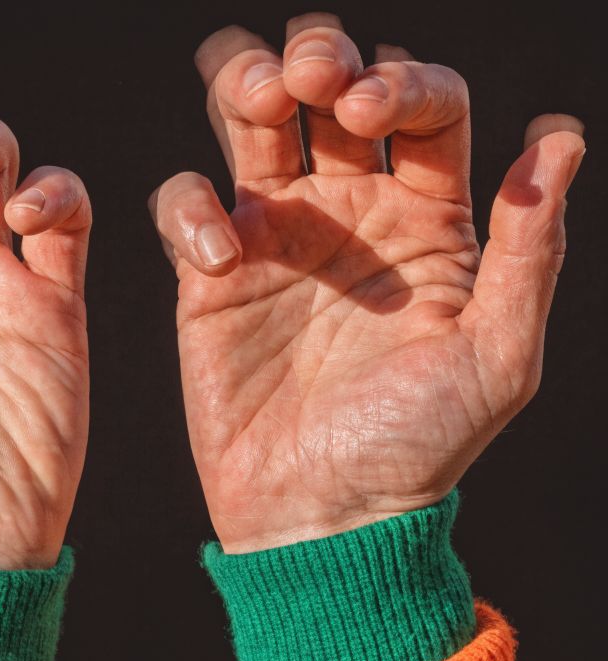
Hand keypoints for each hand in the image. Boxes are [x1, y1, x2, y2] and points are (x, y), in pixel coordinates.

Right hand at [150, 14, 584, 552]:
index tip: (368, 108)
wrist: (322, 516)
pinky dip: (191, 210)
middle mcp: (351, 211)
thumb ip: (529, 252)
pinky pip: (186, 204)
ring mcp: (276, 236)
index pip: (424, 109)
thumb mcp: (498, 358)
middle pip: (330, 90)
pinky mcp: (209, 275)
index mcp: (430, 220)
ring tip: (255, 94)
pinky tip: (219, 258)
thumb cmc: (417, 448)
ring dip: (245, 84)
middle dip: (316, 56)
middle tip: (306, 74)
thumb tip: (560, 140)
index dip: (401, 81)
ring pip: (250, 121)